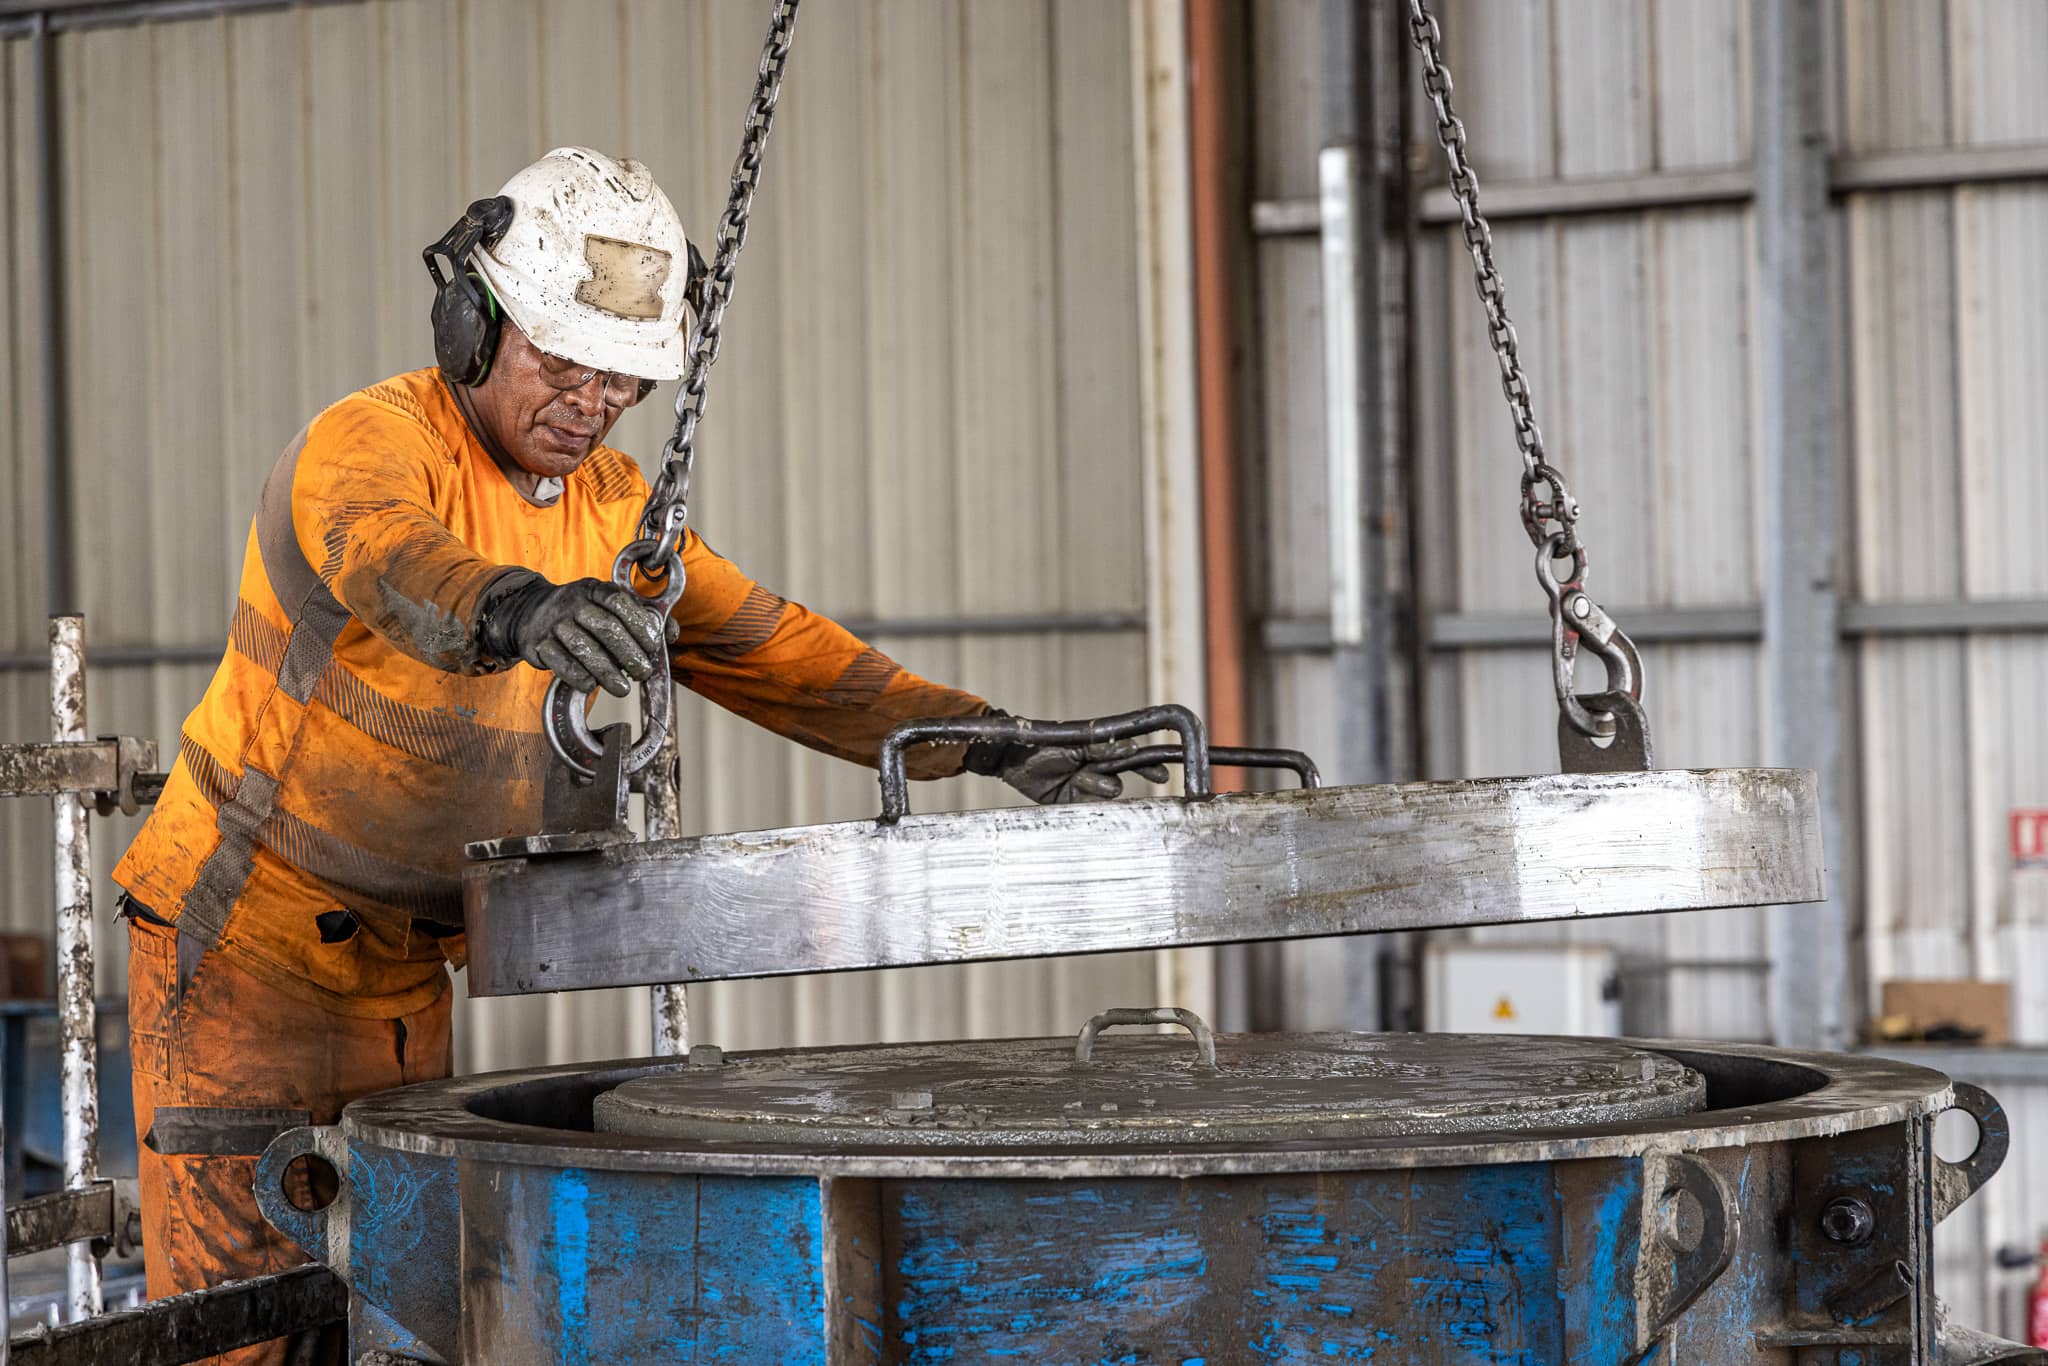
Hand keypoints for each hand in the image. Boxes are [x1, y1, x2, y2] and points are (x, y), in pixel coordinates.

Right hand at [480, 573, 671, 696]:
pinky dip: (577, 675)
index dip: (639, 624)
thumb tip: (671, 634)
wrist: (531, 613)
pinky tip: (591, 686)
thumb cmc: (583, 615)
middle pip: (605, 627)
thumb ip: (643, 617)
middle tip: (643, 673)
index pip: (619, 602)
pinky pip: (560, 662)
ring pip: (583, 647)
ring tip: (623, 689)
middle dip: (629, 653)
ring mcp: (554, 623)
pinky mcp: (538, 644)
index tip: (653, 646)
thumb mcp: (609, 606)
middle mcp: (573, 602)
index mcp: (594, 590)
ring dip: (607, 671)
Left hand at [996, 741, 1171, 804]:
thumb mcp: (1077, 742)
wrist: (1013, 758)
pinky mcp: (1072, 802)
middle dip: (1141, 773)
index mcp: (1098, 751)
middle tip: (1159, 776)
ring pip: (1110, 790)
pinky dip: (1088, 798)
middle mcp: (1096, 768)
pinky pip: (1090, 805)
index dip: (1148, 765)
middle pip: (1126, 774)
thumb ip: (1103, 747)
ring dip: (1099, 783)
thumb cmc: (1044, 743)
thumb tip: (1131, 748)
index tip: (1163, 774)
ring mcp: (1085, 786)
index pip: (1131, 757)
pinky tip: (1076, 787)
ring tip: (1080, 776)